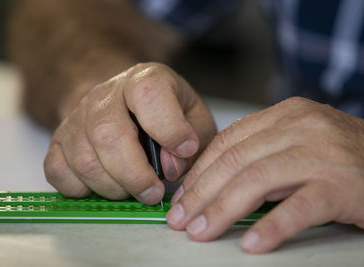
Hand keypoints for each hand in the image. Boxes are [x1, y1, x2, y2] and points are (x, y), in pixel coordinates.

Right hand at [43, 62, 215, 203]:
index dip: (168, 128)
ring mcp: (77, 117)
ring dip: (113, 187)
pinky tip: (104, 184)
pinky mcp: (59, 140)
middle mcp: (105, 94)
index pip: (148, 94)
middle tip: (153, 191)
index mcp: (144, 78)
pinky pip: (58, 172)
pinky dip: (82, 189)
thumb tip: (170, 167)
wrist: (123, 102)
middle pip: (108, 135)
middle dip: (135, 175)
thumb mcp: (194, 118)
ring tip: (132, 188)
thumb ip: (194, 141)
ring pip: (84, 160)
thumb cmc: (164, 113)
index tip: (185, 149)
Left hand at [166, 97, 363, 252]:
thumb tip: (217, 180)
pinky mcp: (341, 185)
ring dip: (222, 210)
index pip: (228, 141)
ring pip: (257, 181)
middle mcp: (300, 128)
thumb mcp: (299, 140)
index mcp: (284, 115)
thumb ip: (263, 151)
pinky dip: (272, 227)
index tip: (182, 195)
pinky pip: (298, 208)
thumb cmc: (344, 156)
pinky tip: (251, 244)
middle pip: (235, 161)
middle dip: (201, 194)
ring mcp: (321, 154)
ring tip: (201, 232)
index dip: (200, 171)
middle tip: (180, 219)